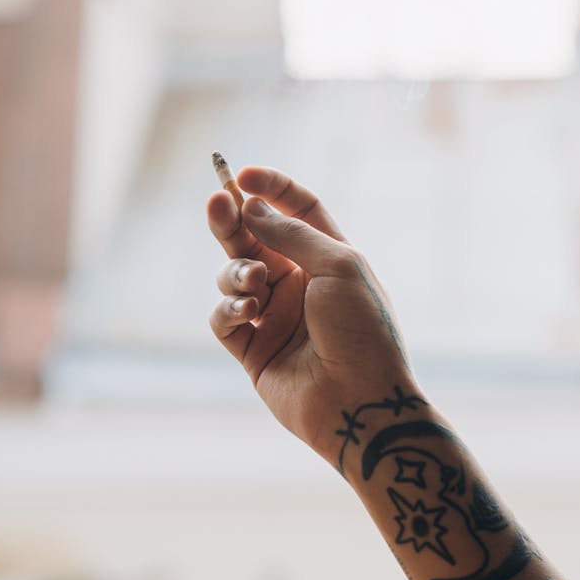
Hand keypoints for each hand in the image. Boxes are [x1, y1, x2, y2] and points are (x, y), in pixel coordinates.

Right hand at [208, 166, 417, 463]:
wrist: (360, 403)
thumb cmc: (362, 331)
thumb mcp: (339, 267)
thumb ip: (292, 235)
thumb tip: (250, 207)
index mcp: (329, 259)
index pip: (298, 211)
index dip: (272, 189)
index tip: (243, 176)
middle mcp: (300, 284)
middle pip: (255, 238)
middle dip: (232, 220)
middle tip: (216, 202)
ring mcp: (275, 316)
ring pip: (233, 275)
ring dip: (236, 271)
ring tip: (254, 284)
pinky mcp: (253, 350)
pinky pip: (224, 317)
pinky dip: (228, 309)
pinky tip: (248, 313)